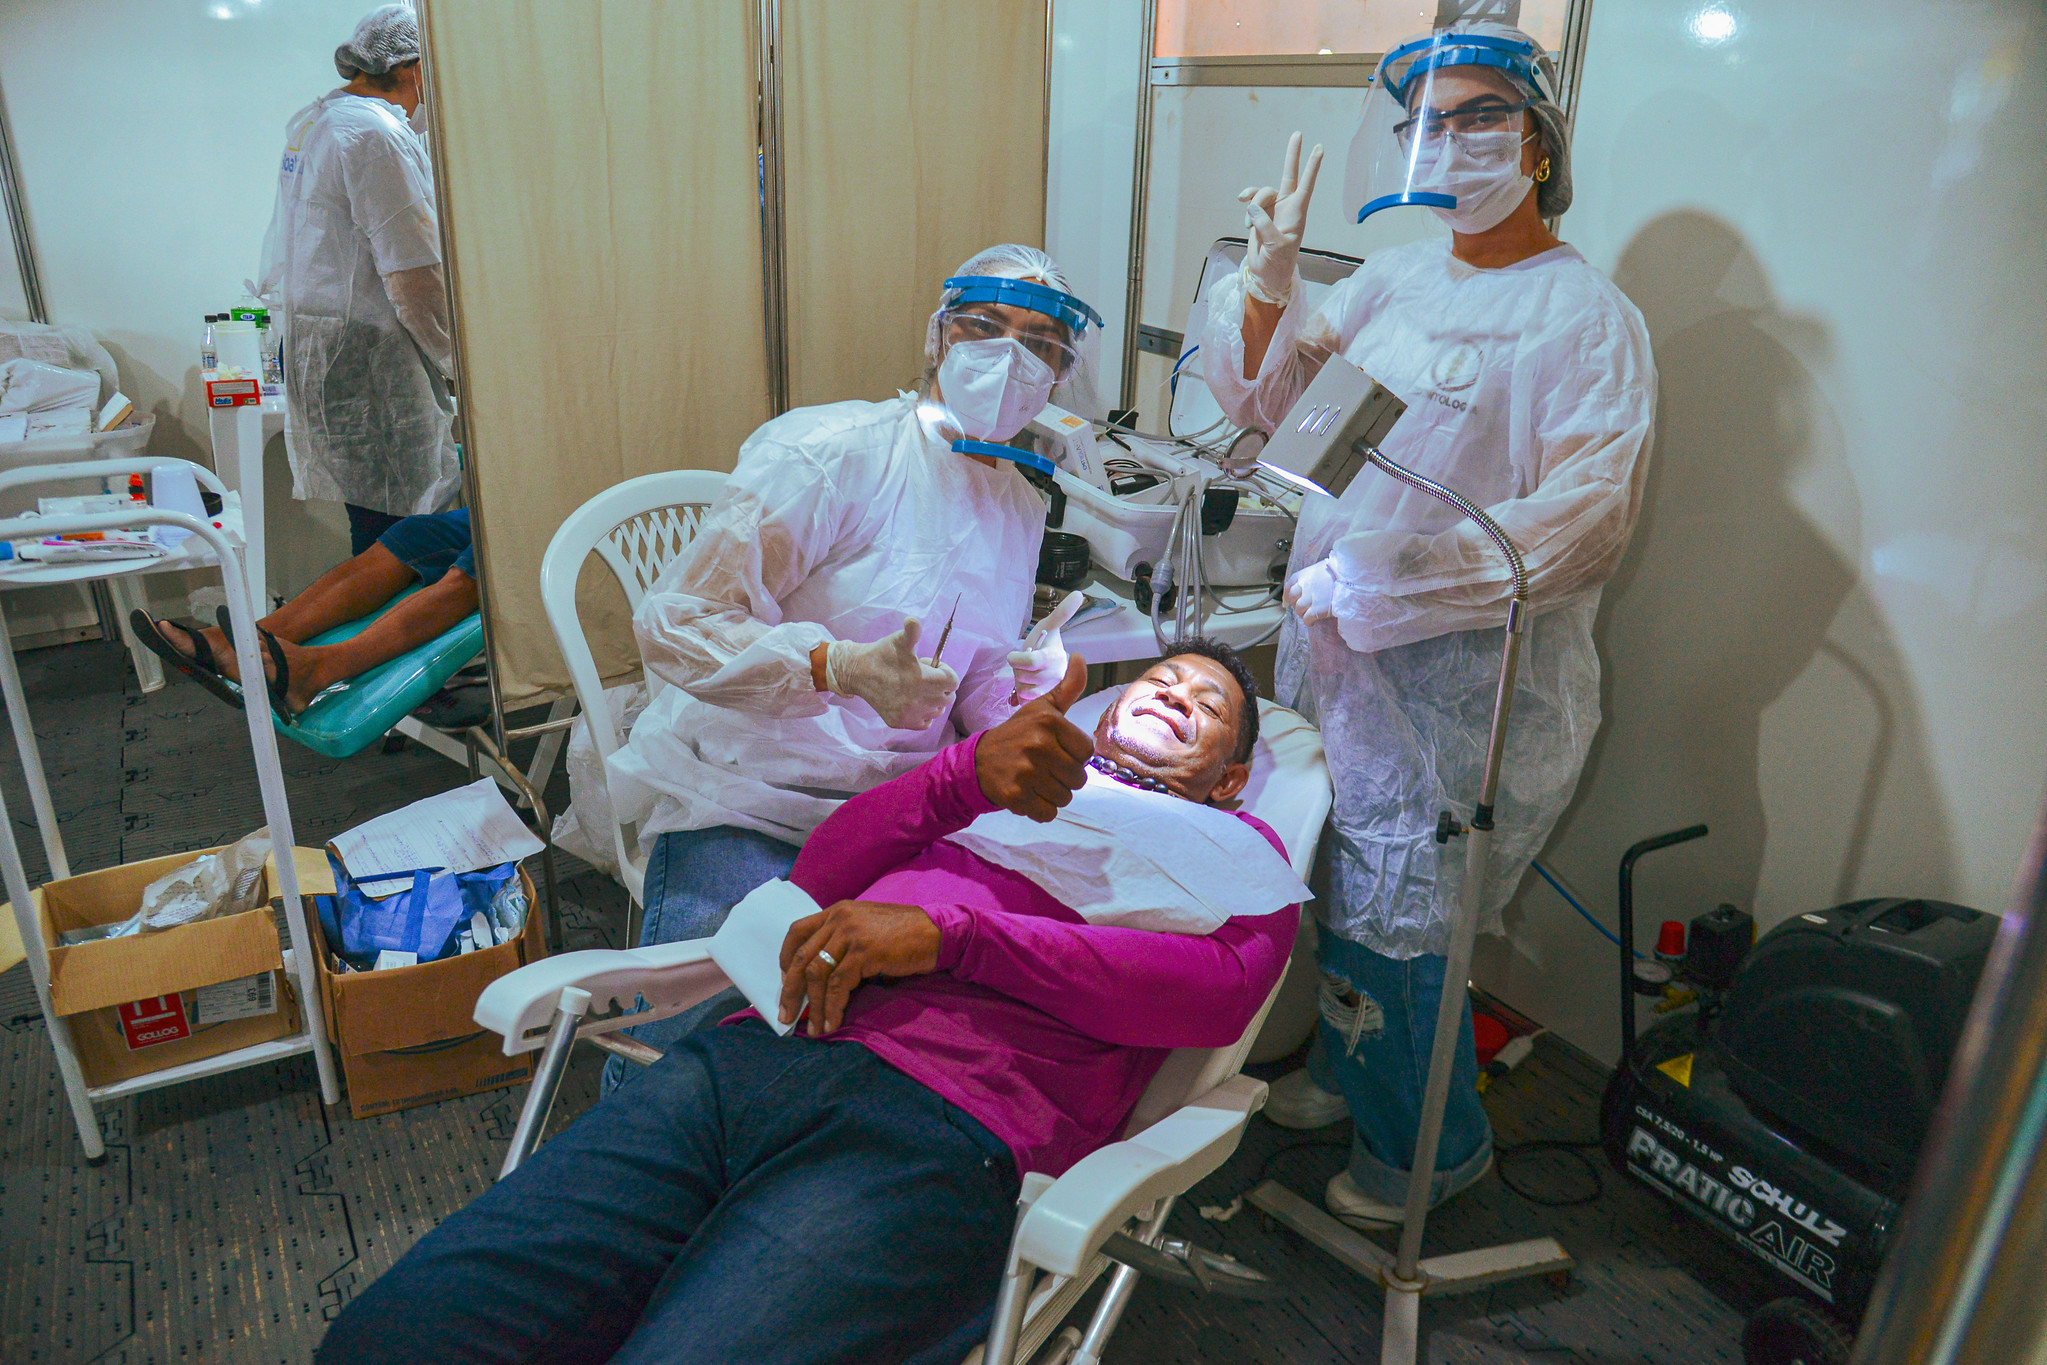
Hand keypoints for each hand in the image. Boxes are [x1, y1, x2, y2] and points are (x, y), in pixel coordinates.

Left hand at [777, 899, 941, 1035]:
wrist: (936, 932)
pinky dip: (833, 1007)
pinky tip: (833, 1022)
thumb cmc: (904, 934)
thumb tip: (821, 977)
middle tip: (786, 1015)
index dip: (786, 958)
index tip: (786, 982)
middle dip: (791, 990)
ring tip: (813, 1028)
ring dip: (813, 1006)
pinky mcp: (864, 952)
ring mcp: (851, 934)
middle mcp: (839, 919)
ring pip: (817, 974)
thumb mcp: (865, 928)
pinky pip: (839, 985)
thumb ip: (842, 941)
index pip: (797, 931)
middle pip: (801, 957)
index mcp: (837, 911)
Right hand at [825, 619, 959, 728]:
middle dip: (941, 686)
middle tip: (925, 677)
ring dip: (933, 700)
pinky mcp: (901, 723)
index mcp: (923, 679)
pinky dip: (924, 713)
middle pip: (948, 697)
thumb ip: (912, 631)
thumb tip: (913, 621)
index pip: (953, 681)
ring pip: (937, 711)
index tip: (934, 667)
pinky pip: (925, 722)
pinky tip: (914, 701)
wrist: (858, 672)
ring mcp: (909, 714)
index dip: (946, 672)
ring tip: (918, 688)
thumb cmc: (882, 654)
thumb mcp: (899, 640)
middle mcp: (918, 700)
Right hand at [975, 654, 1090, 821]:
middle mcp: (1038, 745)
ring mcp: (1026, 773)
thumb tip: (1080, 658)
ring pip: (1065, 797)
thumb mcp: (1042, 708)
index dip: (1074, 755)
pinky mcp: (1016, 797)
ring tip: (1036, 780)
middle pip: (1079, 778)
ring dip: (1054, 793)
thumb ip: (1067, 687)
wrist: (977, 762)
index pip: (1087, 752)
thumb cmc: (1017, 734)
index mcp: (1049, 722)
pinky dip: (1041, 809)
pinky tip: (1028, 794)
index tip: (1057, 750)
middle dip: (1065, 777)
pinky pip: (1049, 813)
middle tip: (1045, 767)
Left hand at [1007, 589, 1083, 703]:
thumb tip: (1079, 594)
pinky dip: (1021, 693)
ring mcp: (1052, 691)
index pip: (1032, 662)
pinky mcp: (1045, 703)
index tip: (1013, 655)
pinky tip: (1029, 685)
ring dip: (1019, 681)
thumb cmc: (1044, 644)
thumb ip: (1062, 613)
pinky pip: (1023, 699)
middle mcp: (1057, 676)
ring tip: (1028, 674)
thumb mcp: (1048, 627)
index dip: (1018, 659)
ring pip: (1022, 688)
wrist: (1047, 666)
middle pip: (1022, 675)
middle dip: (1018, 669)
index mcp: (1056, 657)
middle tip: (1025, 663)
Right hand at [1238, 131, 1323, 307]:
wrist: (1266, 273)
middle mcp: (1286, 206)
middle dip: (1292, 155)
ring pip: (1261, 193)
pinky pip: (1250, 202)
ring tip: (1251, 224)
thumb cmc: (1279, 262)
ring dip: (1254, 204)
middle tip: (1298, 133)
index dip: (1312, 167)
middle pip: (1288, 175)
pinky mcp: (1259, 214)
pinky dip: (1246, 210)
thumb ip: (1265, 225)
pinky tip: (1247, 225)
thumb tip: (1251, 207)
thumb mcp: (1275, 246)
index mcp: (1297, 213)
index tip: (1319, 148)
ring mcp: (1272, 209)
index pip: (1306, 185)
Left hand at [1285, 559, 1337, 623]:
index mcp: (1305, 574)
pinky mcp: (1317, 610)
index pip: (1289, 585)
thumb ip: (1313, 577)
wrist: (1352, 578)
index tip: (1287, 601)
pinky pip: (1307, 619)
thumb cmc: (1340, 572)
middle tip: (1303, 608)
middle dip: (1295, 604)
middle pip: (1292, 598)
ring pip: (1298, 609)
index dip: (1286, 595)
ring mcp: (1310, 598)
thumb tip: (1307, 584)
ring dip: (1303, 613)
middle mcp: (1304, 586)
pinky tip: (1313, 621)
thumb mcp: (1322, 569)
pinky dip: (1308, 622)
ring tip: (1310, 614)